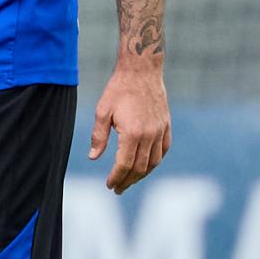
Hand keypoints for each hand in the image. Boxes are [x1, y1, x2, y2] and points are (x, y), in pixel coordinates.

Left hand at [87, 61, 170, 192]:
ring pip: (154, 162)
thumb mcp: (102, 111)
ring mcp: (160, 131)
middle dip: (127, 181)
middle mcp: (149, 135)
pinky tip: (147, 165)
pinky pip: (163, 150)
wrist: (141, 70)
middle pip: (139, 168)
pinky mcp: (166, 125)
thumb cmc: (118, 89)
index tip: (109, 185)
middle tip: (118, 188)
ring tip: (130, 180)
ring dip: (142, 175)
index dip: (116, 178)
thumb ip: (98, 136)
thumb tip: (93, 157)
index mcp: (131, 133)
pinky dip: (156, 161)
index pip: (124, 165)